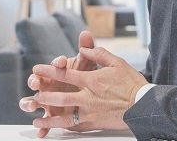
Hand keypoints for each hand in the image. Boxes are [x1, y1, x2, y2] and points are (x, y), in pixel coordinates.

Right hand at [20, 31, 96, 137]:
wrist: (89, 94)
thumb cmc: (83, 77)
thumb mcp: (86, 66)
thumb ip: (86, 50)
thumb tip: (85, 34)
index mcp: (56, 71)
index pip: (54, 65)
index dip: (56, 63)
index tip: (62, 62)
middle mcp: (47, 85)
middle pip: (36, 82)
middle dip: (35, 81)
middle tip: (36, 82)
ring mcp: (46, 100)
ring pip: (31, 101)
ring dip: (28, 103)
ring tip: (31, 104)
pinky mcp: (50, 114)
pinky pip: (44, 122)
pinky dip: (41, 127)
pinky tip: (41, 131)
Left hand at [30, 46, 147, 132]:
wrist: (144, 105)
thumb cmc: (132, 84)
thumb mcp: (117, 62)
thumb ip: (98, 54)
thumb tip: (84, 48)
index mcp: (91, 80)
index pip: (64, 73)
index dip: (48, 70)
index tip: (36, 69)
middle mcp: (88, 97)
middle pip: (60, 97)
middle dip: (43, 97)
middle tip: (33, 97)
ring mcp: (90, 112)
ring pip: (64, 117)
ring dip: (49, 119)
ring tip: (37, 121)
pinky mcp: (95, 124)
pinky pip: (75, 127)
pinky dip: (65, 128)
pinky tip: (56, 129)